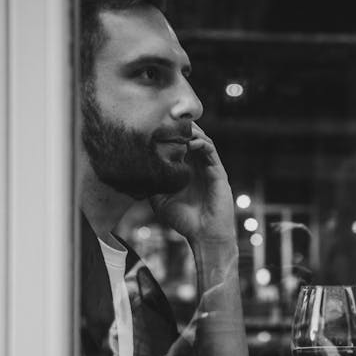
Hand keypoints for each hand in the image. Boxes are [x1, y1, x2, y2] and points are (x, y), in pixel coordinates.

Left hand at [149, 122, 235, 243]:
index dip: (168, 134)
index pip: (178, 145)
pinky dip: (202, 142)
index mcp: (186, 170)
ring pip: (202, 139)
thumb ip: (152, 185)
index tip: (154, 127)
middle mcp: (198, 166)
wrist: (204, 236)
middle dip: (179, 127)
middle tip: (166, 119)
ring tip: (177, 127)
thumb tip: (136, 171)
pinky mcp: (218, 172)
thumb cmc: (184, 221)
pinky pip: (211, 151)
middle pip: (191, 137)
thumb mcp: (160, 201)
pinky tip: (190, 142)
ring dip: (191, 132)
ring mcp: (209, 168)